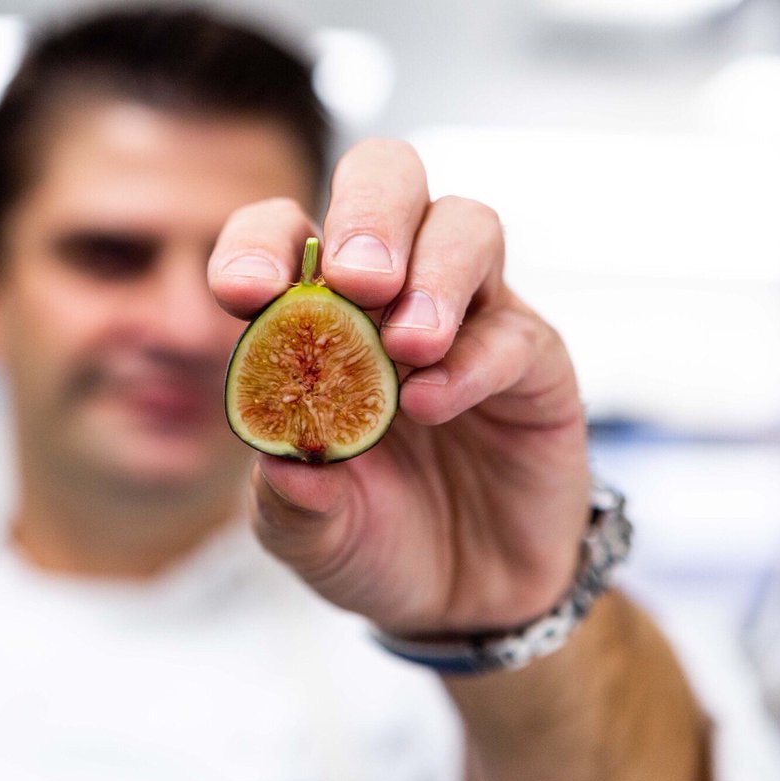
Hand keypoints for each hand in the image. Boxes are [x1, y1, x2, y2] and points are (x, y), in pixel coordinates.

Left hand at [209, 139, 589, 635]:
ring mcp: (469, 318)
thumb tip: (285, 461)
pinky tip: (435, 404)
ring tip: (407, 347)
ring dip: (435, 275)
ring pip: (467, 226)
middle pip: (389, 181)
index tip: (246, 294)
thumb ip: (289, 502)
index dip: (257, 244)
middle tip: (355, 278)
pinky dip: (473, 360)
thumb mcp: (309, 534)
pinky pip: (513, 331)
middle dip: (368, 214)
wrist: (462, 599)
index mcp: (316, 311)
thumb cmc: (371, 538)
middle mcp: (393, 294)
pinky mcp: (533, 362)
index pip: (282, 231)